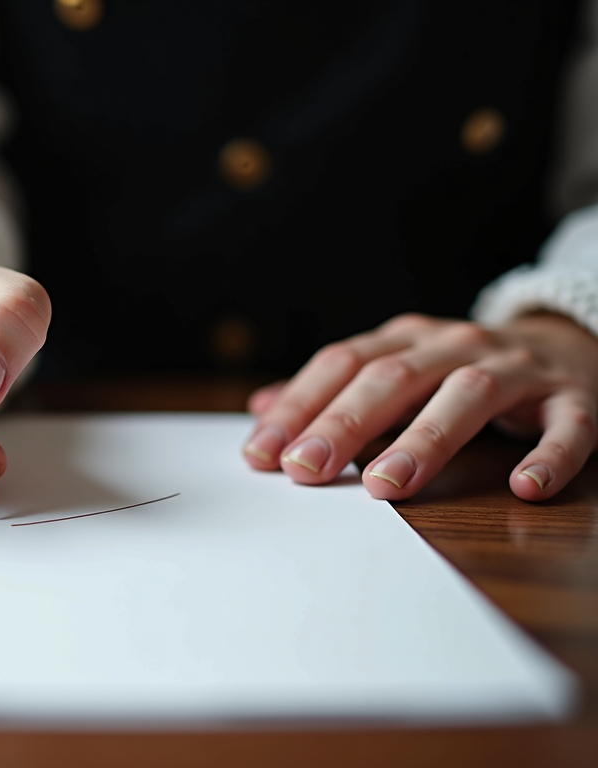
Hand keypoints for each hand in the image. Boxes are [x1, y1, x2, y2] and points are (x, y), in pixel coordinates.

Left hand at [242, 313, 597, 500]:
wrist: (567, 343)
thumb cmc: (460, 369)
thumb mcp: (395, 368)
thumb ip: (333, 391)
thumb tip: (260, 409)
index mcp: (406, 339)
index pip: (341, 364)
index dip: (299, 405)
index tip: (261, 452)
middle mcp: (455, 345)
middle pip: (392, 378)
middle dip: (343, 425)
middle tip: (304, 469)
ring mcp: (518, 368)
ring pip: (468, 395)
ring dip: (424, 441)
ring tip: (383, 486)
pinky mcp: (574, 398)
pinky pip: (566, 426)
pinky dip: (548, 454)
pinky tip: (523, 486)